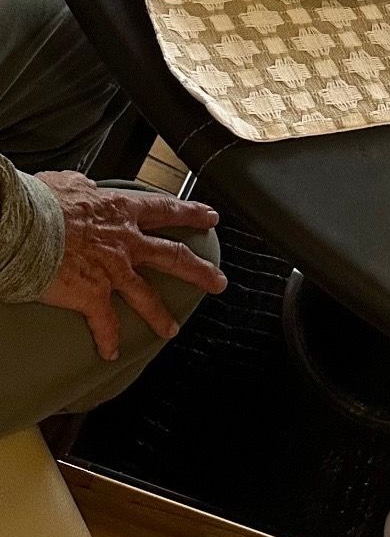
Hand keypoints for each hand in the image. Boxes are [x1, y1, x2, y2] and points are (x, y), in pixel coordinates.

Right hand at [35, 173, 224, 362]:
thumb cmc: (40, 203)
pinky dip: (108, 339)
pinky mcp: (93, 296)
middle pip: (173, 257)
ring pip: (147, 297)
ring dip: (160, 315)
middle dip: (200, 271)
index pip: (166, 210)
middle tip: (218, 281)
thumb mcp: (66, 183)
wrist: (24, 226)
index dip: (191, 213)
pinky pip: (105, 324)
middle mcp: (125, 241)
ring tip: (172, 330)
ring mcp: (112, 270)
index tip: (210, 216)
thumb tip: (86, 183)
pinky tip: (111, 353)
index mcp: (120, 210)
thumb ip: (82, 185)